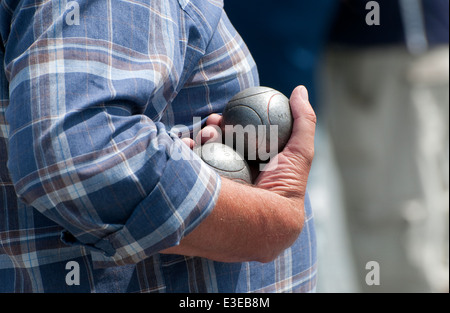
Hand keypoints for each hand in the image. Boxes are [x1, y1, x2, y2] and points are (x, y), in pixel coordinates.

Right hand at [164, 86, 315, 262]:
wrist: (263, 223)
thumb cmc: (283, 188)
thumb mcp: (300, 152)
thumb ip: (303, 121)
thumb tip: (299, 89)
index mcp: (255, 169)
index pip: (241, 139)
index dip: (232, 123)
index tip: (225, 114)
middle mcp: (236, 179)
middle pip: (220, 146)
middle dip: (214, 129)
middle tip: (211, 121)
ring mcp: (219, 190)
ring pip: (204, 156)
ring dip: (201, 140)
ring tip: (203, 134)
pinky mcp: (203, 199)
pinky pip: (190, 169)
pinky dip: (186, 154)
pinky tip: (187, 145)